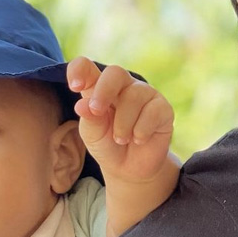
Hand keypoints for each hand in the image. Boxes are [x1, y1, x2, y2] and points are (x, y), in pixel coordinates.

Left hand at [67, 56, 173, 183]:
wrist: (130, 169)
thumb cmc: (107, 145)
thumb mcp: (93, 135)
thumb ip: (89, 120)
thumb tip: (82, 105)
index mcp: (98, 87)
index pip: (86, 67)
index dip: (79, 69)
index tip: (74, 87)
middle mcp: (122, 86)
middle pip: (115, 72)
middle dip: (104, 91)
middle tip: (96, 111)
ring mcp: (144, 95)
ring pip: (133, 95)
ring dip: (123, 123)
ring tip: (120, 139)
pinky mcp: (162, 108)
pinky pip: (153, 111)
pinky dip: (141, 130)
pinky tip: (138, 139)